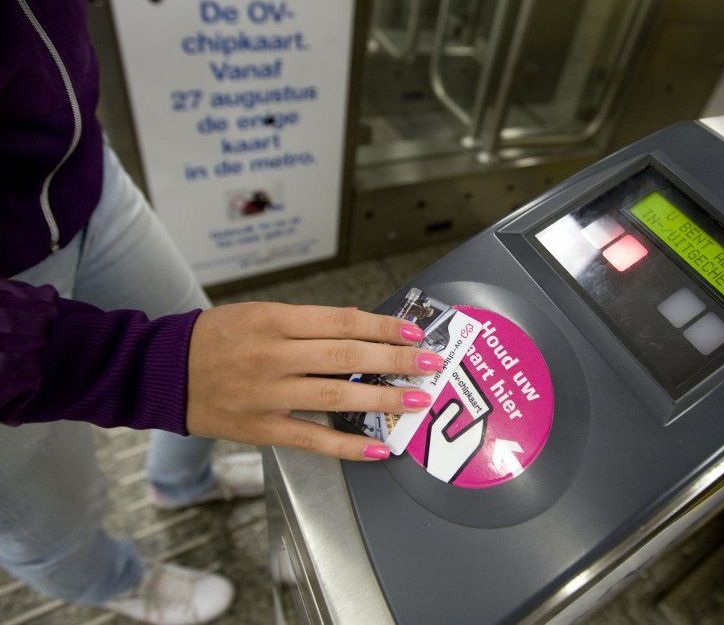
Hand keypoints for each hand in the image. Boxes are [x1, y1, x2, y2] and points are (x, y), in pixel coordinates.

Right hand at [186, 303, 442, 460]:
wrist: (160, 371)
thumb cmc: (216, 337)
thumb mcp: (260, 314)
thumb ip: (309, 323)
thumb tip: (360, 327)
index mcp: (275, 320)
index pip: (342, 322)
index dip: (382, 327)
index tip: (413, 331)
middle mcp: (274, 355)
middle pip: (346, 357)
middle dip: (395, 360)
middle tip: (429, 365)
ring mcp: (267, 394)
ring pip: (336, 396)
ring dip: (382, 400)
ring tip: (415, 401)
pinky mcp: (261, 428)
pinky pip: (312, 438)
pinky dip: (347, 446)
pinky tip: (377, 448)